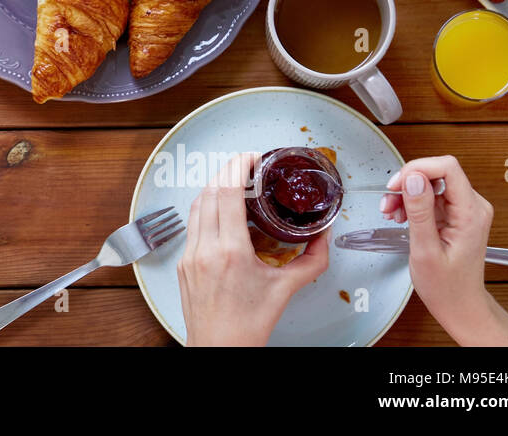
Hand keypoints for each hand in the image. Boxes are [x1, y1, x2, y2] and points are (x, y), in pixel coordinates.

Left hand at [178, 154, 329, 345]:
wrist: (220, 349)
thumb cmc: (249, 325)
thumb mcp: (286, 289)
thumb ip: (311, 260)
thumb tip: (324, 235)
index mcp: (230, 252)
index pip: (226, 192)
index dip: (237, 167)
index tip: (251, 157)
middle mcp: (204, 249)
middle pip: (208, 192)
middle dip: (227, 172)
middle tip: (247, 166)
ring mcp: (189, 255)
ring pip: (196, 205)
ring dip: (214, 188)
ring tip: (235, 184)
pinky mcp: (183, 263)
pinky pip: (191, 224)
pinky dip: (205, 209)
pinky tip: (221, 212)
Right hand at [380, 155, 507, 345]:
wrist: (460, 305)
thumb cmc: (446, 286)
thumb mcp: (425, 250)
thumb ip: (419, 212)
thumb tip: (412, 178)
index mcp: (471, 213)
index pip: (447, 168)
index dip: (417, 169)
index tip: (395, 185)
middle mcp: (473, 207)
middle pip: (437, 173)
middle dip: (407, 183)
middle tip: (388, 202)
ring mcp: (465, 210)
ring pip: (431, 183)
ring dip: (406, 194)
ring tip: (390, 212)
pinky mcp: (456, 215)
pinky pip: (431, 196)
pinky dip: (412, 202)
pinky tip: (400, 216)